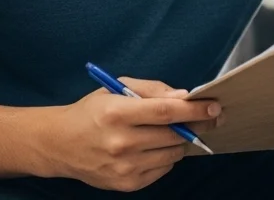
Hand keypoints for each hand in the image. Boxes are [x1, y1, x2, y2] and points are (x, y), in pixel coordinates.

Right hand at [40, 77, 220, 191]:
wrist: (60, 144)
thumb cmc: (92, 111)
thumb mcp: (117, 88)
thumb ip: (152, 90)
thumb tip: (184, 97)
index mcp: (117, 113)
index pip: (166, 112)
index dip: (194, 110)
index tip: (214, 107)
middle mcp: (121, 142)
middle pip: (174, 135)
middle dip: (196, 126)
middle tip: (207, 118)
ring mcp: (124, 167)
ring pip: (172, 155)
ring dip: (180, 142)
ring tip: (171, 132)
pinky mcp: (126, 184)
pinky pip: (162, 170)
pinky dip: (166, 158)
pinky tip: (154, 147)